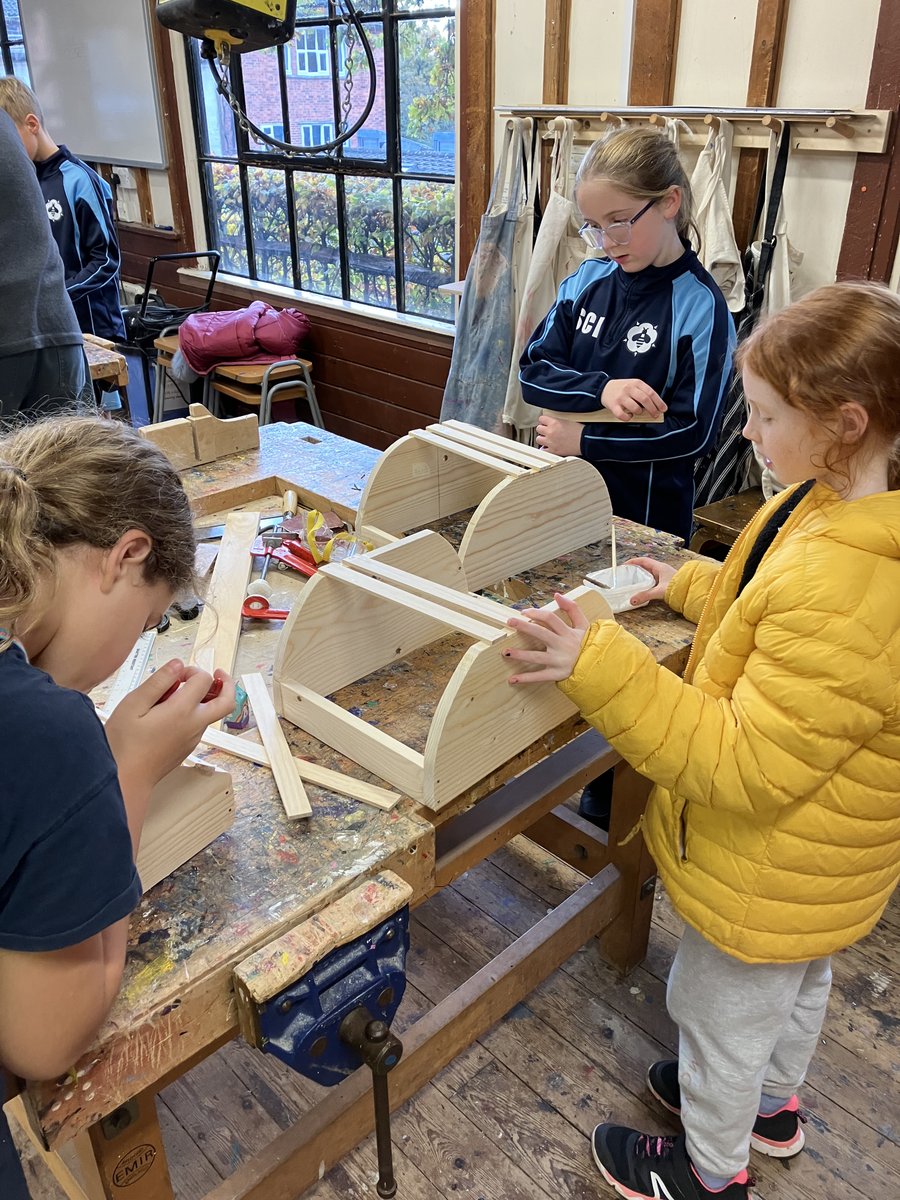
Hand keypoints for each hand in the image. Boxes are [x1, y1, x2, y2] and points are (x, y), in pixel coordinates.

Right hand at [105, 659, 236, 793]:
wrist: (126, 779)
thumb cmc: (124, 743)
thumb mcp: (134, 704)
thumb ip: (158, 682)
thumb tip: (178, 665)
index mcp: (182, 711)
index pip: (204, 680)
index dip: (192, 670)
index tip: (176, 674)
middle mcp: (194, 725)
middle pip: (227, 702)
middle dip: (227, 684)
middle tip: (218, 674)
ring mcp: (194, 738)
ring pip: (212, 712)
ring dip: (205, 698)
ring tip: (176, 694)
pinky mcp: (188, 746)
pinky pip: (199, 724)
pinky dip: (194, 712)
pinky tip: (169, 711)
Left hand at [504, 592, 589, 684]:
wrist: (600, 667)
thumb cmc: (587, 644)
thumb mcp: (584, 625)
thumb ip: (572, 609)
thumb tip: (557, 594)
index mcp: (568, 633)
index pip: (550, 618)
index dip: (536, 613)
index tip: (523, 612)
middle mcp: (562, 646)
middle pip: (541, 633)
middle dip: (524, 627)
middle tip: (509, 621)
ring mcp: (558, 661)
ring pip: (537, 656)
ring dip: (520, 654)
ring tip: (505, 652)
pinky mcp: (556, 674)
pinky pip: (539, 676)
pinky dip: (525, 678)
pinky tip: (512, 679)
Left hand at [535, 413, 583, 456]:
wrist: (584, 441)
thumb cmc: (579, 431)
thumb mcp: (567, 421)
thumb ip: (556, 422)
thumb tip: (550, 423)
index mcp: (554, 423)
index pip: (541, 419)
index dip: (544, 421)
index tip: (545, 423)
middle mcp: (550, 432)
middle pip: (538, 429)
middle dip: (543, 430)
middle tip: (548, 431)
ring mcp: (550, 442)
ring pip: (538, 439)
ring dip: (543, 439)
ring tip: (548, 439)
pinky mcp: (553, 451)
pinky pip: (543, 450)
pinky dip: (545, 449)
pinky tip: (549, 447)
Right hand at [601, 379, 666, 420]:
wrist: (604, 388)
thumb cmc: (623, 389)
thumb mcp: (634, 386)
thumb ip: (644, 393)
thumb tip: (657, 407)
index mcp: (636, 383)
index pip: (651, 393)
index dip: (659, 402)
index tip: (663, 409)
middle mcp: (629, 389)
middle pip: (644, 400)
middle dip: (652, 409)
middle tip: (655, 415)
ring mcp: (621, 397)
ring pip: (635, 408)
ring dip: (639, 412)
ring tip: (638, 412)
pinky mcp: (613, 405)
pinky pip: (622, 415)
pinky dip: (628, 418)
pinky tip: (629, 416)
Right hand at [625, 557, 676, 605]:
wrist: (691, 591)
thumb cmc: (678, 587)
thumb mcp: (659, 591)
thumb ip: (645, 595)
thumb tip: (632, 600)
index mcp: (659, 567)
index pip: (643, 560)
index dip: (633, 561)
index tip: (624, 565)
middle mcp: (662, 569)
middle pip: (646, 566)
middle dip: (636, 569)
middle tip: (627, 574)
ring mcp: (665, 575)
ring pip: (650, 573)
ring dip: (642, 576)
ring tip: (634, 582)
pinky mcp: (667, 582)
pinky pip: (654, 579)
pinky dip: (647, 582)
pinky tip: (645, 588)